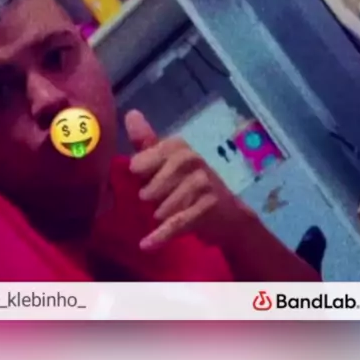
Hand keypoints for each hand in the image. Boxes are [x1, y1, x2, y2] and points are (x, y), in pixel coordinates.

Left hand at [125, 109, 248, 250]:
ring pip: (161, 208)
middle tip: (157, 200)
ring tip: (165, 214)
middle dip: (148, 200)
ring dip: (158, 216)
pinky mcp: (207, 208)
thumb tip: (130, 113)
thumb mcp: (168, 160)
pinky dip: (160, 237)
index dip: (137, 178)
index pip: (138, 164)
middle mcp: (190, 160)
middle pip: (148, 190)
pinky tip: (146, 245)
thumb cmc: (190, 183)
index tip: (141, 180)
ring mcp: (201, 184)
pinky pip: (175, 224)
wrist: (229, 214)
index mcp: (176, 146)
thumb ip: (146, 141)